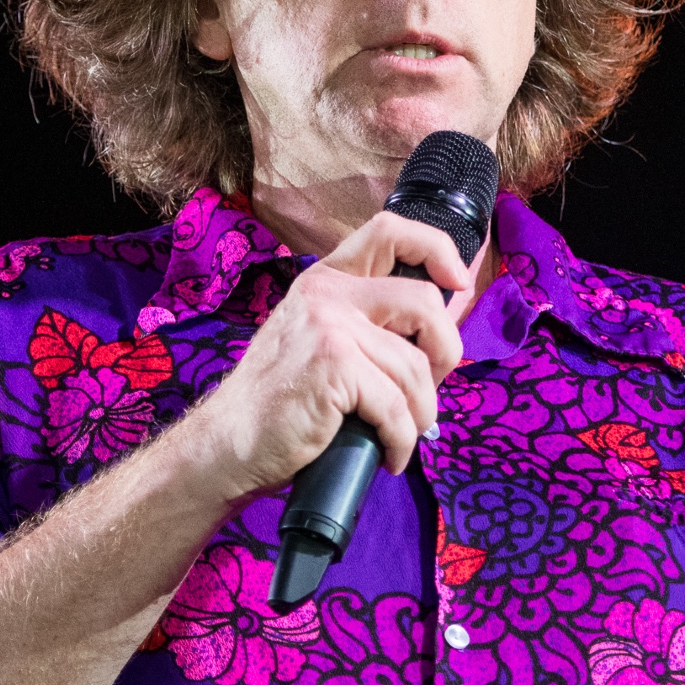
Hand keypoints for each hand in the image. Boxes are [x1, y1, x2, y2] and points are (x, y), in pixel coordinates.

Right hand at [180, 210, 470, 500]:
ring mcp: (330, 326)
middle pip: (425, 301)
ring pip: (415, 366)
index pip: (390, 231)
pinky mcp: (334, 366)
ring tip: (403, 434)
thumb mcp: (319, 340)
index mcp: (327, 279)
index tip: (458, 283)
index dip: (436, 248)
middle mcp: (327, 292)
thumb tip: (442, 324)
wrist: (226, 443)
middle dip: (444, 351)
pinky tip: (390, 454)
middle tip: (428, 389)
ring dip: (420, 412)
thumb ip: (368, 322)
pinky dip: (402, 440)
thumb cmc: (279, 401)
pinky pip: (397, 406)